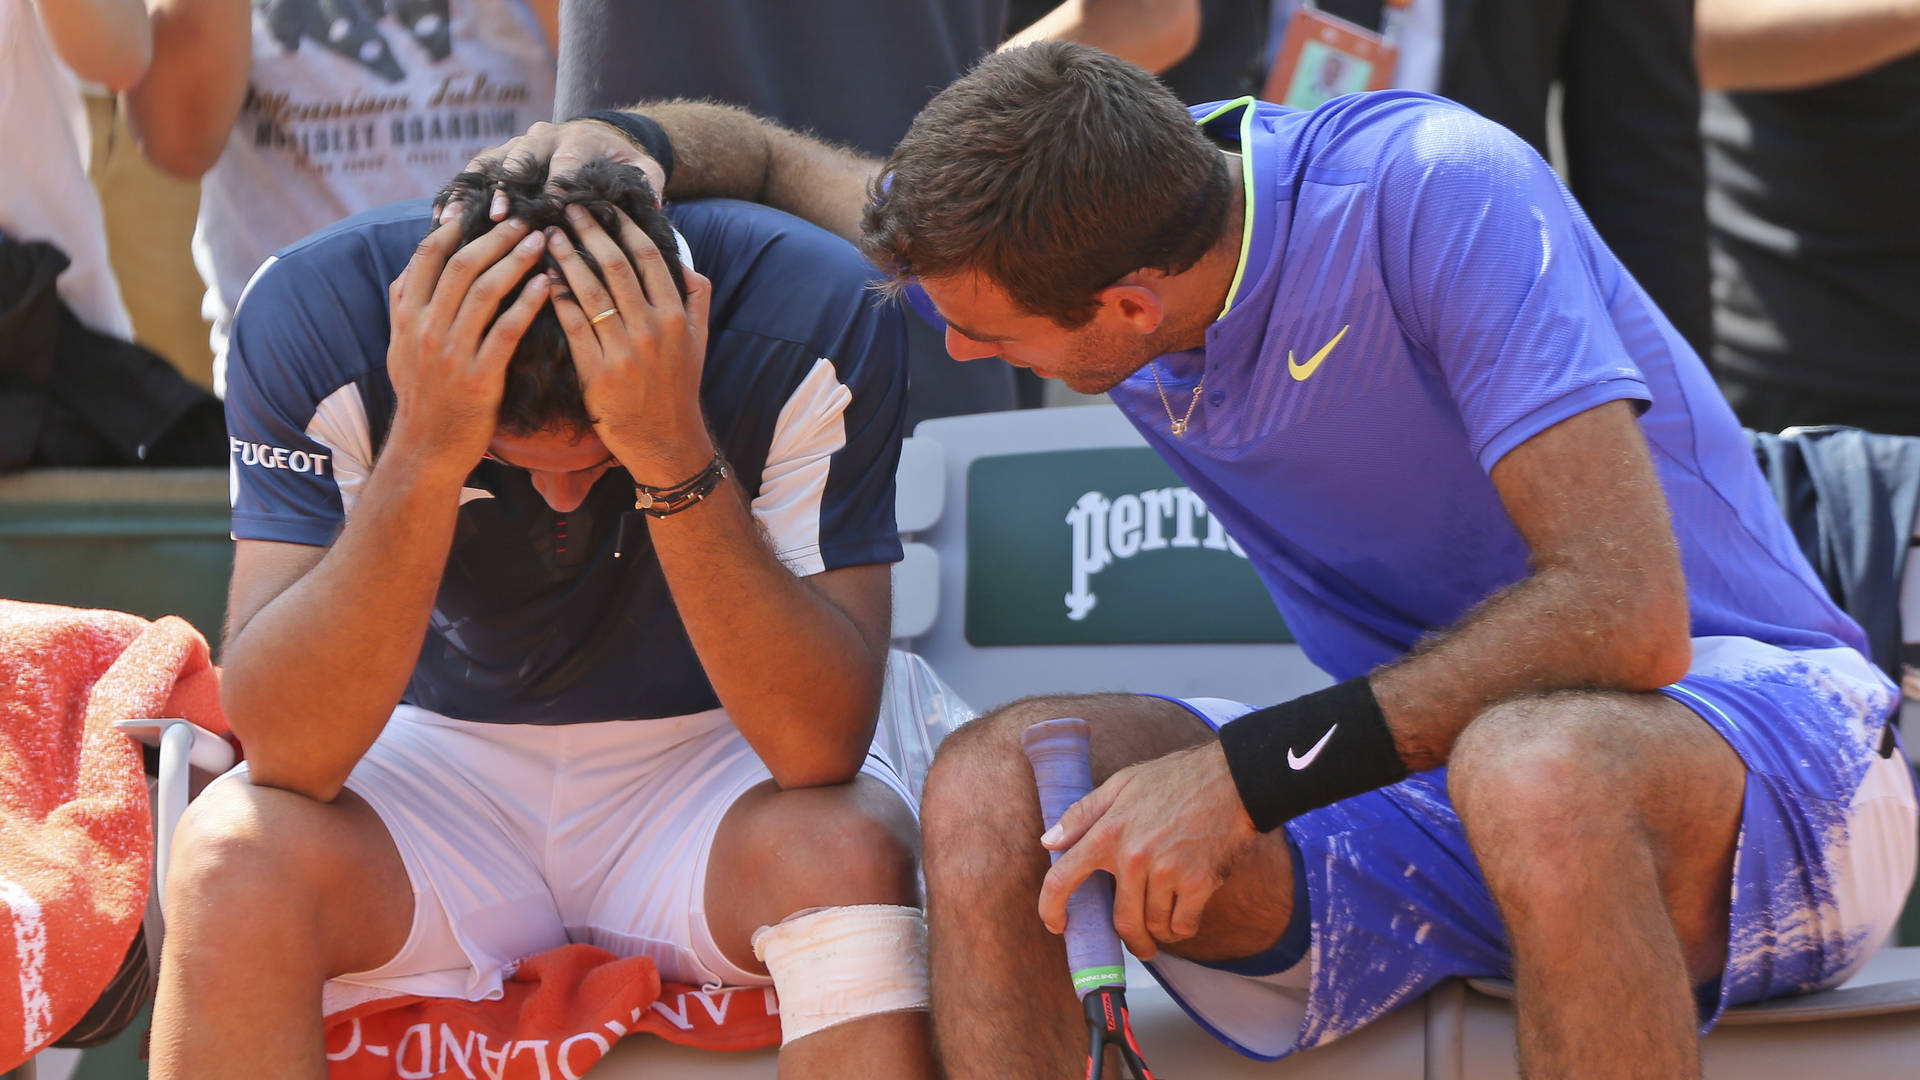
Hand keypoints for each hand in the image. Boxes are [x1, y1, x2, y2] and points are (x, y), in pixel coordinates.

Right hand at [385, 217, 550, 471]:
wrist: (427, 449)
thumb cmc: (422, 396)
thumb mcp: (399, 348)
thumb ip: (404, 307)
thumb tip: (411, 270)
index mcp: (406, 317)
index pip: (427, 257)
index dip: (455, 228)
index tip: (480, 210)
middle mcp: (424, 329)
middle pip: (462, 266)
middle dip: (495, 237)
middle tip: (524, 220)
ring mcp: (450, 353)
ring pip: (486, 291)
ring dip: (516, 260)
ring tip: (541, 242)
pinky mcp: (478, 376)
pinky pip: (507, 330)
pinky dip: (528, 302)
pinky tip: (547, 285)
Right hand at [444, 119, 666, 224]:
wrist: (603, 140)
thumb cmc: (624, 163)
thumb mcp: (644, 170)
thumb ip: (650, 183)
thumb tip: (655, 203)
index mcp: (578, 140)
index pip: (565, 163)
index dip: (557, 186)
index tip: (552, 210)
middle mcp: (542, 137)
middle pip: (519, 159)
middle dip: (508, 187)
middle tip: (500, 215)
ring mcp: (517, 146)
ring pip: (488, 165)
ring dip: (471, 193)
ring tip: (453, 220)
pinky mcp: (499, 159)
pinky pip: (474, 175)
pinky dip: (458, 195)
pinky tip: (441, 221)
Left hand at [543, 204, 714, 483]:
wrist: (665, 439)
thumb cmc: (678, 387)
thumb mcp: (699, 341)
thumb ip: (697, 297)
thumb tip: (686, 261)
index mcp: (676, 316)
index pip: (648, 258)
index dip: (625, 227)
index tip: (605, 207)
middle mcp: (652, 329)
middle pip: (616, 267)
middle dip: (590, 232)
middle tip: (568, 207)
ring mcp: (625, 351)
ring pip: (590, 291)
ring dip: (568, 258)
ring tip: (549, 235)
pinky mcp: (598, 372)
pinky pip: (574, 325)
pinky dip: (557, 298)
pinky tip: (542, 278)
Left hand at [1037, 741, 1258, 959]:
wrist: (1233, 779)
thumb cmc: (1176, 779)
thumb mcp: (1122, 783)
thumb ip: (1082, 814)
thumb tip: (1049, 841)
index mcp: (1108, 831)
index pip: (1063, 879)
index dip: (1051, 908)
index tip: (1056, 925)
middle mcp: (1133, 857)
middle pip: (1121, 921)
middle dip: (1129, 939)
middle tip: (1137, 943)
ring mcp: (1167, 872)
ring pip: (1154, 925)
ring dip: (1158, 932)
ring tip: (1165, 922)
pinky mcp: (1199, 883)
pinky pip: (1183, 925)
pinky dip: (1181, 928)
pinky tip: (1184, 915)